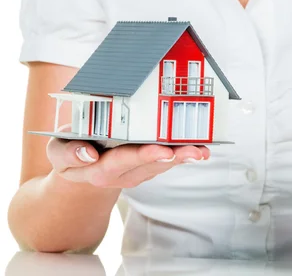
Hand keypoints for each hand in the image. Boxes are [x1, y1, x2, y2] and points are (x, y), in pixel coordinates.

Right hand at [46, 138, 209, 188]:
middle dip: (167, 157)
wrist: (82, 165)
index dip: (141, 156)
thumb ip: (67, 152)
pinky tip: (201, 149)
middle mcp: (120, 174)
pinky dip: (184, 154)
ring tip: (200, 151)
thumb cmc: (71, 150)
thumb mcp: (58, 151)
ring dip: (182, 157)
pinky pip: (168, 160)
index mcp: (97, 168)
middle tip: (187, 151)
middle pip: (145, 165)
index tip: (156, 150)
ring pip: (161, 165)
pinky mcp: (148, 167)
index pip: (117, 162)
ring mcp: (136, 172)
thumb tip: (87, 154)